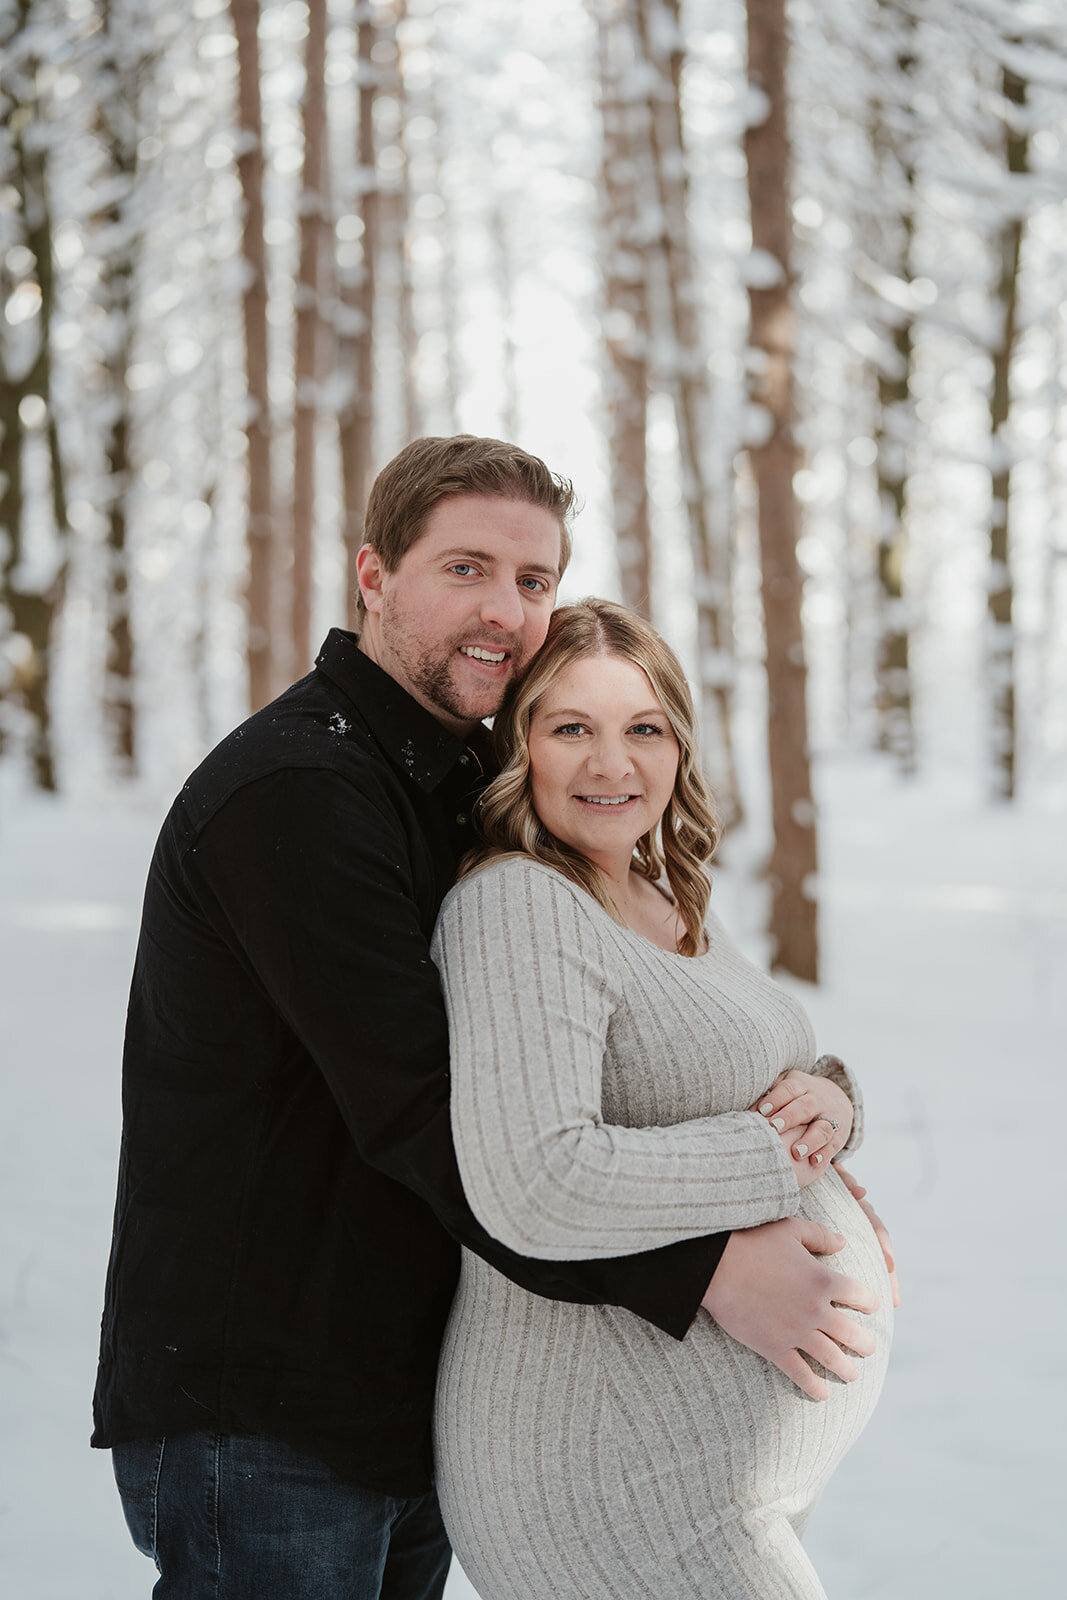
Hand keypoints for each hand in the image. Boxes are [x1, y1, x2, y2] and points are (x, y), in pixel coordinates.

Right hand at [700, 1217, 879, 1400]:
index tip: (872, 1307)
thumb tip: (843, 1241)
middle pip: (852, 1334)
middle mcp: (816, 1309)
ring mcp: (797, 1332)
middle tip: (868, 1349)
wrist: (716, 1266)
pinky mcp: (775, 1347)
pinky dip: (814, 1387)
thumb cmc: (752, 1241)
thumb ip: (820, 1235)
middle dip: (865, 1344)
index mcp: (824, 1279)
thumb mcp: (790, 1228)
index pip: (860, 1295)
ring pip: (832, 1358)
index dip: (869, 1302)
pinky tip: (822, 1395)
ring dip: (846, 1369)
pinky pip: (801, 1374)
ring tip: (852, 1375)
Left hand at [750, 1070, 852, 1177]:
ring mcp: (830, 1117)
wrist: (836, 1098)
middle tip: (774, 1128)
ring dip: (810, 1140)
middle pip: (805, 1106)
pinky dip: (825, 1154)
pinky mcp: (839, 1135)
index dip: (776, 1099)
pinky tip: (814, 1162)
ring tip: (796, 1152)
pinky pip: (833, 1145)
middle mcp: (817, 1100)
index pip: (789, 1089)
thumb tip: (741, 1106)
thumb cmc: (797, 1096)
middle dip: (789, 1117)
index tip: (761, 1111)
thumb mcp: (785, 1086)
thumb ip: (767, 1093)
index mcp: (801, 1085)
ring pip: (823, 1128)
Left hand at [834, 1163, 899, 1307]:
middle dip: (888, 1275)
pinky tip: (858, 1296)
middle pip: (877, 1250)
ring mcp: (849, 1228)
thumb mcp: (833, 1174)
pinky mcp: (836, 1238)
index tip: (890, 1268)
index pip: (876, 1229)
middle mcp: (858, 1220)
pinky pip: (853, 1257)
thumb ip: (846, 1182)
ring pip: (868, 1255)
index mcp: (857, 1206)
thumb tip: (861, 1192)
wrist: (807, 1165)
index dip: (885, 1248)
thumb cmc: (820, 1170)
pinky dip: (858, 1276)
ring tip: (884, 1303)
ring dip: (877, 1278)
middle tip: (894, 1300)